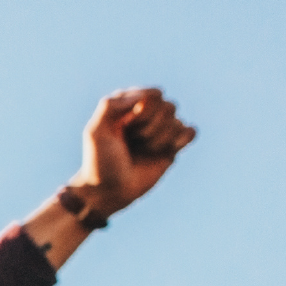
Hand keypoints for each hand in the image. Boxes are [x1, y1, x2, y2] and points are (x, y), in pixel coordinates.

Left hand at [73, 87, 195, 216]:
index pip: (153, 95)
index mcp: (129, 104)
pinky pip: (190, 132)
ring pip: (178, 121)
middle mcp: (147, 113)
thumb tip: (145, 95)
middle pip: (168, 106)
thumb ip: (111, 105)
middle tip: (133, 142)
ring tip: (143, 150)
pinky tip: (168, 150)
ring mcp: (161, 129)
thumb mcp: (95, 131)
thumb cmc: (99, 161)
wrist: (109, 190)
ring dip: (160, 139)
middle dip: (151, 128)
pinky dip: (182, 140)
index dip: (143, 112)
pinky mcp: (172, 146)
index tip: (126, 127)